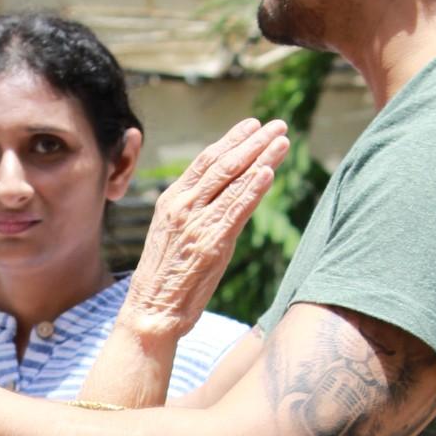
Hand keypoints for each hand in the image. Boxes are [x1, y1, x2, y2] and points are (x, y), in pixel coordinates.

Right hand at [123, 117, 288, 340]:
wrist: (152, 310)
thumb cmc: (166, 278)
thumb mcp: (175, 236)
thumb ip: (197, 214)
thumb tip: (226, 199)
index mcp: (172, 200)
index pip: (205, 161)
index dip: (232, 140)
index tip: (253, 126)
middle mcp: (183, 205)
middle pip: (223, 164)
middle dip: (253, 141)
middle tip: (277, 125)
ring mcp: (197, 223)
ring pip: (234, 180)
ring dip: (262, 157)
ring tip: (283, 140)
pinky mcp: (211, 243)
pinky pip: (238, 208)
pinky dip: (255, 188)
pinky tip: (270, 171)